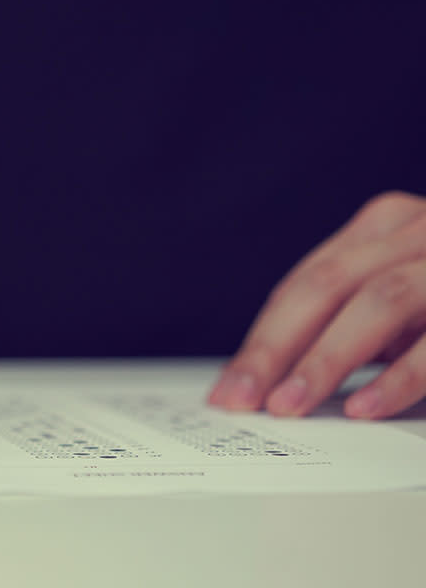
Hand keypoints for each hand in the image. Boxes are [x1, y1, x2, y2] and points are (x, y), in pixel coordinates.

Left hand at [209, 191, 425, 418]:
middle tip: (242, 401)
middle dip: (276, 348)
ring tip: (290, 407)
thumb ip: (358, 325)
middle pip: (327, 286)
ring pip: (379, 298)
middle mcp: (418, 228)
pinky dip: (401, 376)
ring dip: (328, 359)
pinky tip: (366, 408)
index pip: (306, 284)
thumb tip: (277, 379)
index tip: (228, 390)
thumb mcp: (407, 299)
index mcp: (385, 227)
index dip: (263, 338)